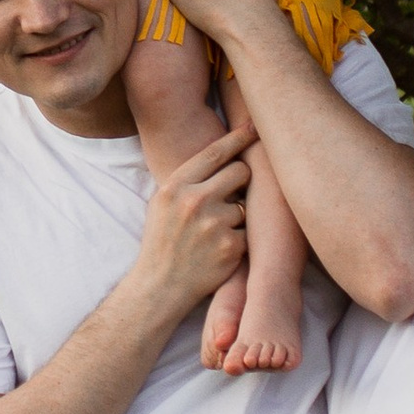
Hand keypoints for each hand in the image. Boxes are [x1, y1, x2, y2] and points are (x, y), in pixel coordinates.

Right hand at [134, 120, 256, 322]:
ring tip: (213, 233)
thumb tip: (222, 153)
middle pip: (240, 172)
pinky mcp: (232, 246)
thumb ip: (189, 179)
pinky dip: (238, 239)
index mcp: (175, 186)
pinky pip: (248, 231)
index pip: (214, 153)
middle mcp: (195, 201)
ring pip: (245, 205)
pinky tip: (218, 250)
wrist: (160, 286)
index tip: (253, 128)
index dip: (238, 137)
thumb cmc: (162, 240)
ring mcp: (214, 224)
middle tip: (231, 194)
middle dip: (241, 180)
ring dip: (236, 216)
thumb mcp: (162, 202)